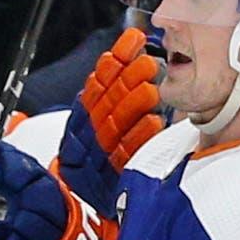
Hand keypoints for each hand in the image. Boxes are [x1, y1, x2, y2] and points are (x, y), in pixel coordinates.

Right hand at [58, 26, 162, 211]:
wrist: (86, 198)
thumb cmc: (98, 157)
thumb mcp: (98, 120)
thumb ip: (113, 88)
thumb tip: (134, 48)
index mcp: (85, 115)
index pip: (99, 80)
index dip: (116, 59)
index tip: (134, 40)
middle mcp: (89, 131)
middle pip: (107, 99)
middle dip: (128, 79)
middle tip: (149, 64)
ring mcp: (99, 153)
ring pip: (115, 123)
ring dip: (134, 104)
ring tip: (151, 89)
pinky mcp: (111, 174)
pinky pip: (126, 153)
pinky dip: (140, 137)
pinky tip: (154, 122)